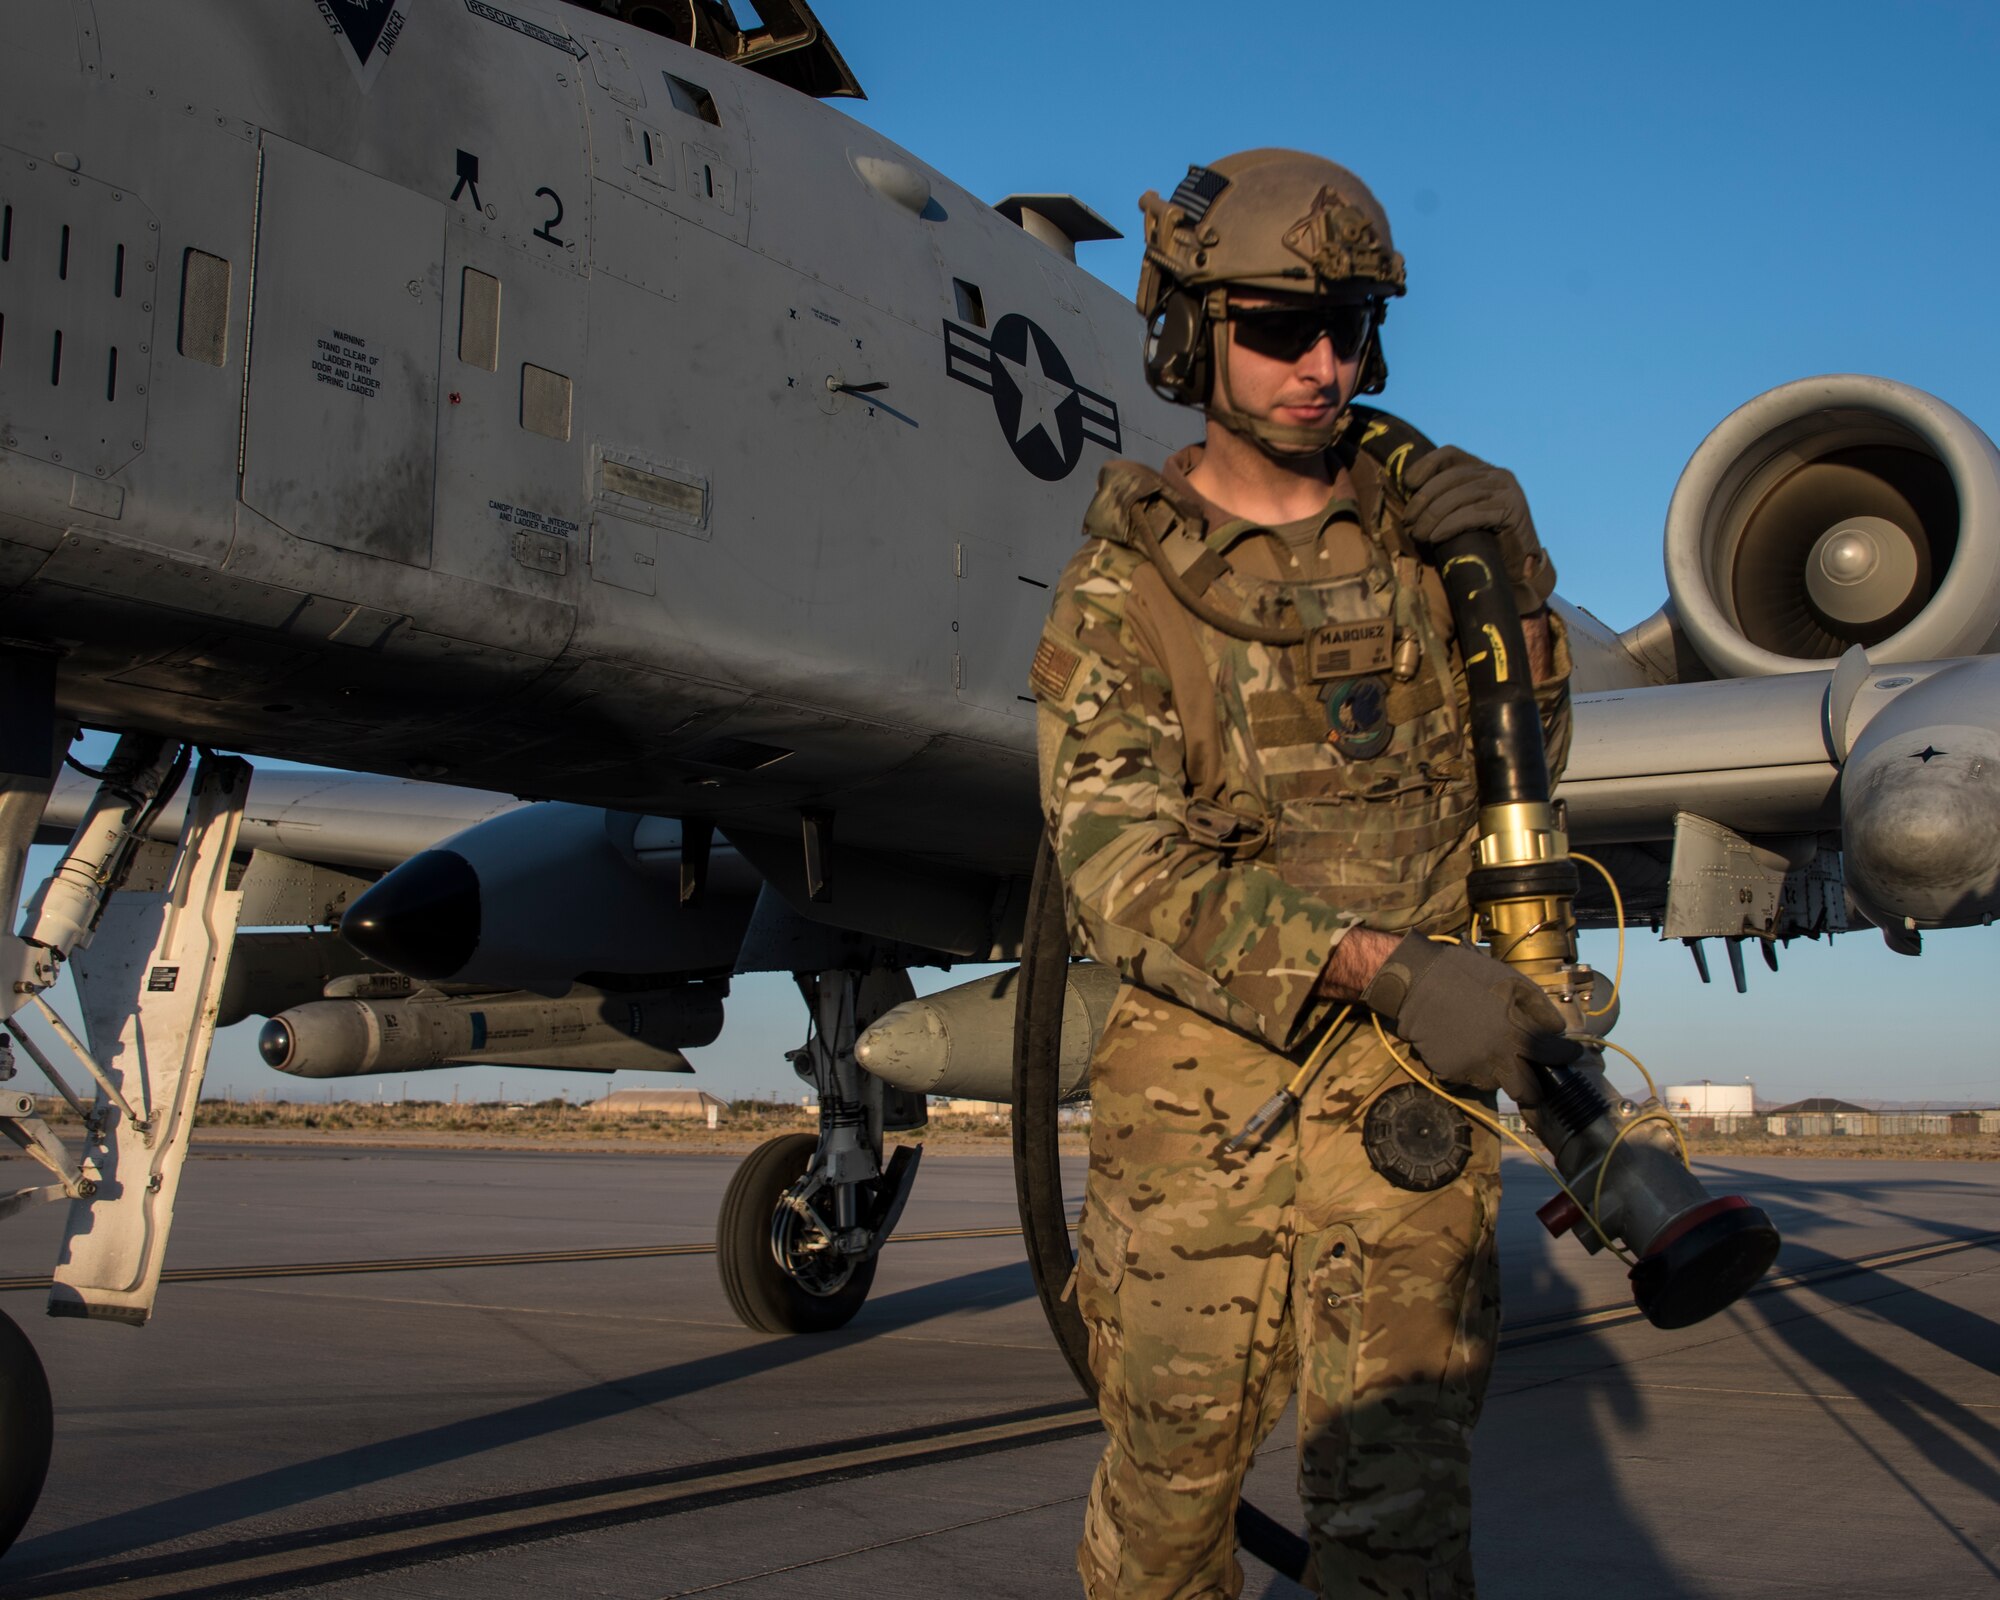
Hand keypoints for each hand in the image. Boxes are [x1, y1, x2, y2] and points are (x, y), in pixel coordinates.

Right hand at [1363, 934, 1579, 1103]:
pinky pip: (1467, 1079)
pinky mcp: (1449, 1073)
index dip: (1566, 1055)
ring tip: (1489, 1050)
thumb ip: (1538, 1007)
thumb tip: (1556, 1031)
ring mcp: (1472, 1068)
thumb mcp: (1510, 980)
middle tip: (1531, 1073)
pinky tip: (1464, 1046)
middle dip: (1534, 1086)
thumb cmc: (1466, 974)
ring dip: (1498, 1073)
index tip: (1570, 1053)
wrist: (1416, 981)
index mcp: (1516, 1032)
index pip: (1554, 1055)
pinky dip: (1470, 1068)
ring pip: (1496, 1085)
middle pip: (1528, 1091)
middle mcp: (1498, 1057)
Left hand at [1401, 446, 1556, 613]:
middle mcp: (1497, 475)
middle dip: (1424, 499)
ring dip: (1432, 516)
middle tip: (1408, 521)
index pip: (1450, 454)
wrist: (1520, 566)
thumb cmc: (1485, 541)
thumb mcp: (1462, 513)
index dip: (1425, 464)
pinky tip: (1435, 537)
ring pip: (1460, 496)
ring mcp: (1507, 491)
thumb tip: (1408, 498)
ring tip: (1418, 534)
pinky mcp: (1512, 511)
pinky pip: (1473, 514)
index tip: (1406, 484)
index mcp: (1483, 470)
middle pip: (1451, 477)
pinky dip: (1449, 525)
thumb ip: (1445, 499)